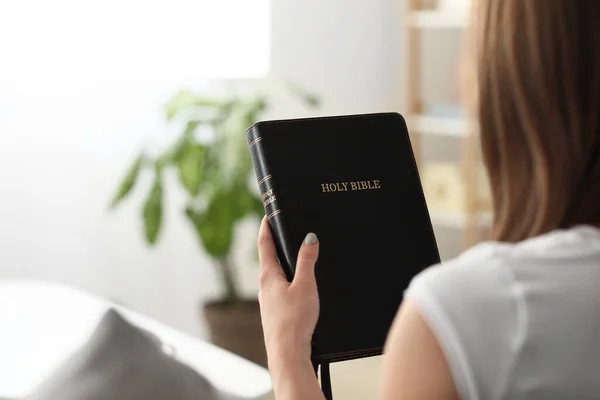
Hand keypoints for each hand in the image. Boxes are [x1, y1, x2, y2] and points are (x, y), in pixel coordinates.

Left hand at [257, 216, 319, 368]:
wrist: (287, 354)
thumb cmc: (294, 321)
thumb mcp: (305, 285)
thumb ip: (307, 261)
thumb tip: (309, 238)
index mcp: (268, 276)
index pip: (264, 243)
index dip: (266, 226)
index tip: (267, 214)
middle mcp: (264, 286)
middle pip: (268, 258)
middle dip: (276, 244)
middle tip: (283, 230)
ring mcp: (268, 301)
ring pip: (274, 275)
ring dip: (282, 263)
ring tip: (294, 255)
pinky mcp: (275, 313)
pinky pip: (280, 289)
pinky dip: (287, 280)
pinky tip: (298, 287)